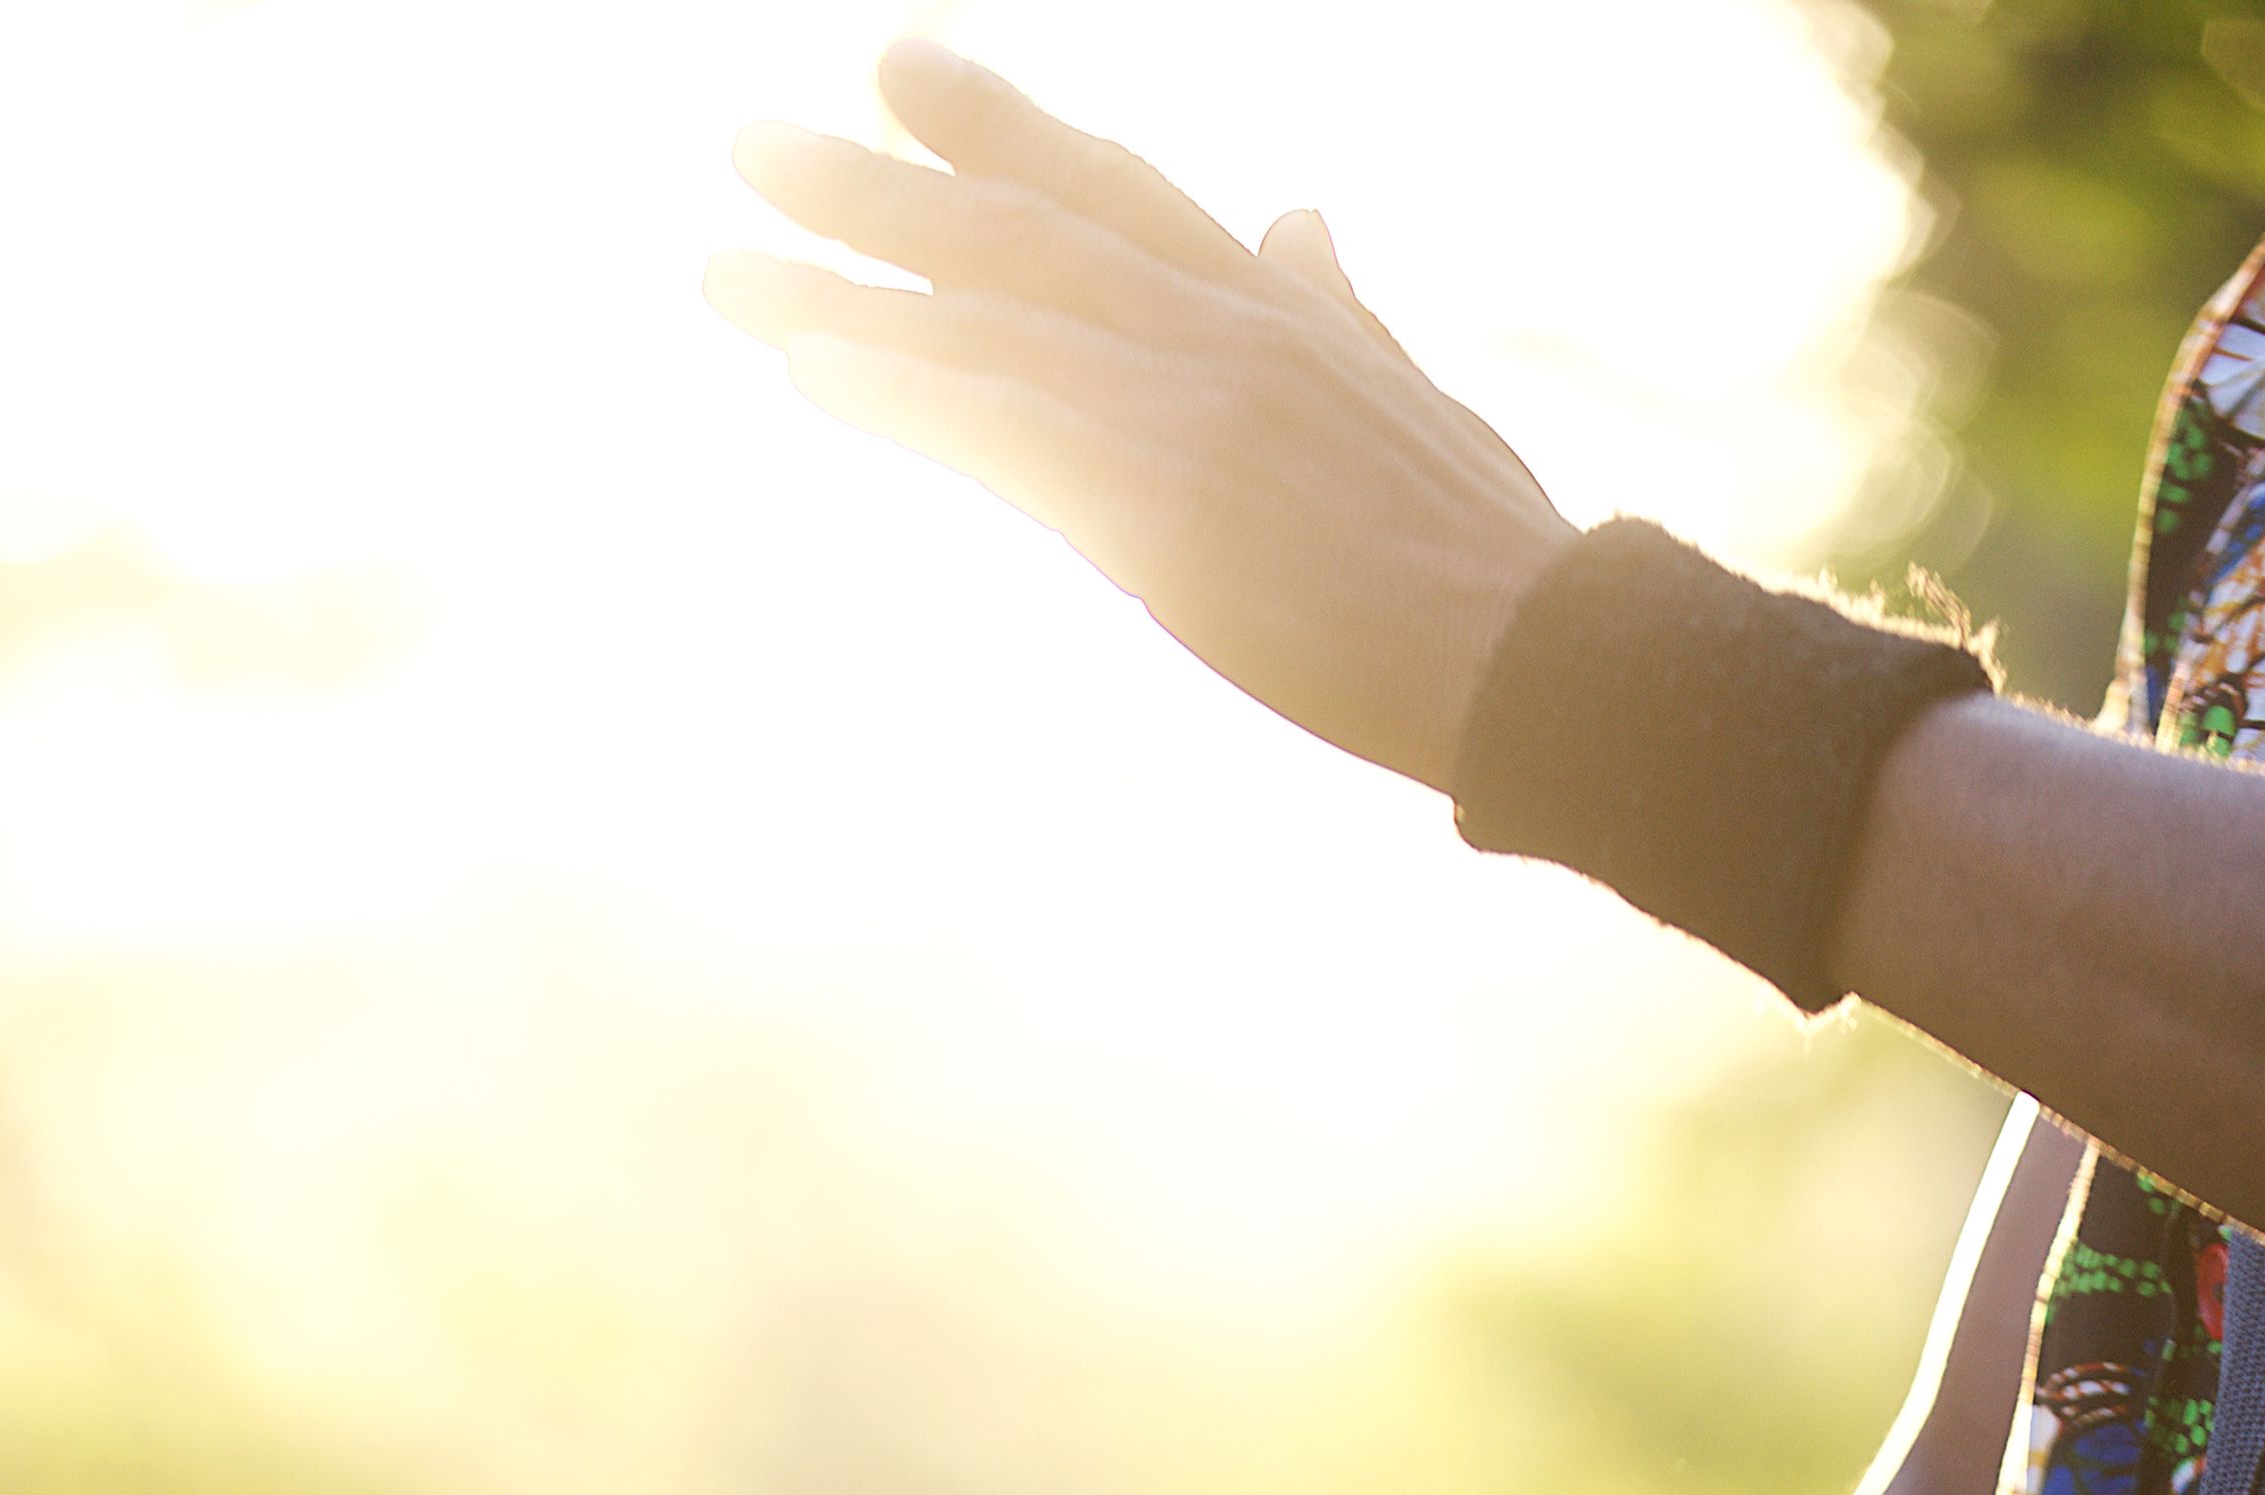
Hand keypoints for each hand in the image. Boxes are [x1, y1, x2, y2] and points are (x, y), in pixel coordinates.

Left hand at [707, 38, 1574, 792]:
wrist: (1543, 657)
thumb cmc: (1488, 560)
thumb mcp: (1412, 396)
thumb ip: (1333, 308)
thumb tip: (1300, 220)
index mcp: (1273, 305)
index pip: (1112, 186)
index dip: (996, 126)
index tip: (895, 67)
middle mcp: (1218, 328)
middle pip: (1018, 231)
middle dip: (876, 183)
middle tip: (746, 143)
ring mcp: (1189, 408)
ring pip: (986, 323)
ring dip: (842, 295)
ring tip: (721, 267)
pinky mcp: (1167, 503)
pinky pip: (1007, 432)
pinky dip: (907, 395)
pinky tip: (810, 376)